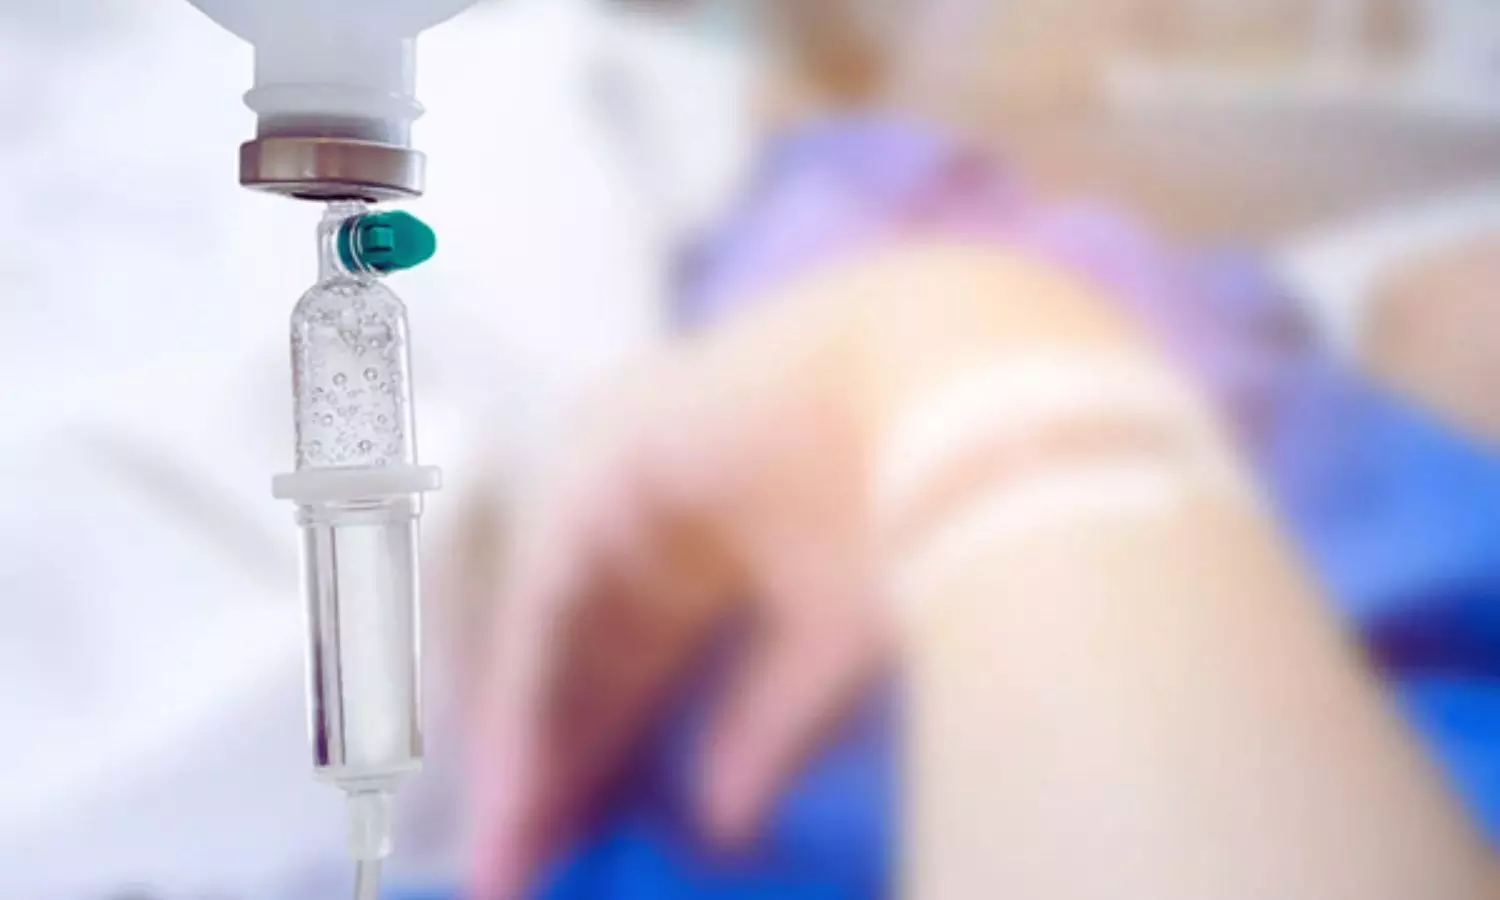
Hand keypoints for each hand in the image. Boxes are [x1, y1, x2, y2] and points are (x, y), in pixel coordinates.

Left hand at [453, 245, 1139, 897]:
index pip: (649, 655)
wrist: (969, 392)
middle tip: (521, 864)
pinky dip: (530, 694)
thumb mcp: (836, 641)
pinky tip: (519, 782)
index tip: (581, 842)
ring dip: (534, 738)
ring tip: (508, 850)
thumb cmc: (933, 501)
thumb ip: (764, 724)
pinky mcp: (604, 459)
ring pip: (560, 628)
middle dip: (560, 757)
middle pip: (592, 650)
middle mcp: (666, 503)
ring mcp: (626, 471)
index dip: (613, 747)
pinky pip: (550, 601)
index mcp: (730, 531)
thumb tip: (723, 819)